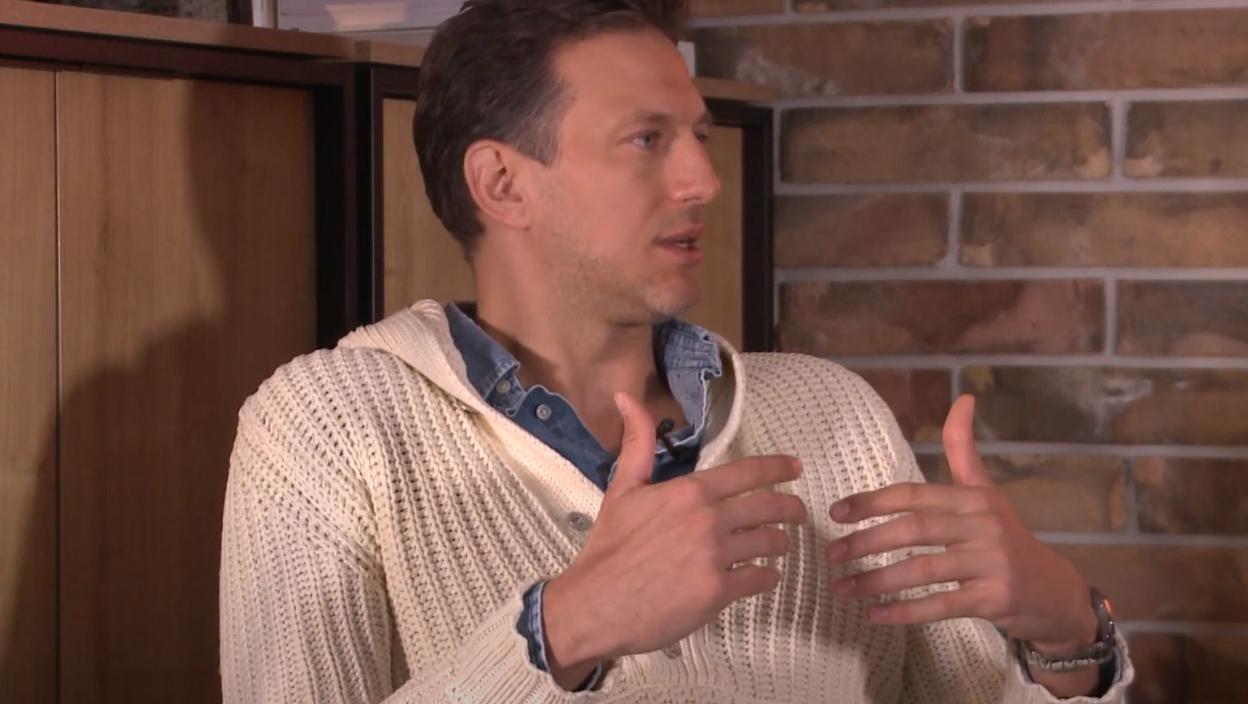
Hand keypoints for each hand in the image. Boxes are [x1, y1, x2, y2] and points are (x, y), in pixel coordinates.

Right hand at [543, 391, 807, 687]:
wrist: (596, 603)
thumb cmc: (609, 546)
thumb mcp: (622, 488)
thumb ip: (638, 443)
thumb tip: (627, 396)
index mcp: (689, 492)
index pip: (747, 472)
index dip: (778, 468)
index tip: (796, 467)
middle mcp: (709, 520)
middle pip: (768, 507)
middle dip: (791, 508)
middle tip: (799, 513)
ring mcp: (716, 557)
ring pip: (769, 542)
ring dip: (779, 543)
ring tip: (778, 545)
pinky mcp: (718, 592)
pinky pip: (760, 579)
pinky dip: (768, 576)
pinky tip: (765, 576)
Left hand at [825, 395, 1096, 651]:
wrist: (1055, 593)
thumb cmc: (1008, 539)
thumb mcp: (987, 493)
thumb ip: (964, 450)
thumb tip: (963, 397)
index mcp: (974, 498)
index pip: (914, 494)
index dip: (872, 501)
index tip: (836, 513)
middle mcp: (983, 526)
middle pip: (914, 530)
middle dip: (867, 541)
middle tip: (832, 555)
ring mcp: (991, 563)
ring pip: (922, 569)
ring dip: (877, 581)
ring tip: (843, 589)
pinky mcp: (994, 599)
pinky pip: (940, 605)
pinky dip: (904, 612)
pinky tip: (875, 616)